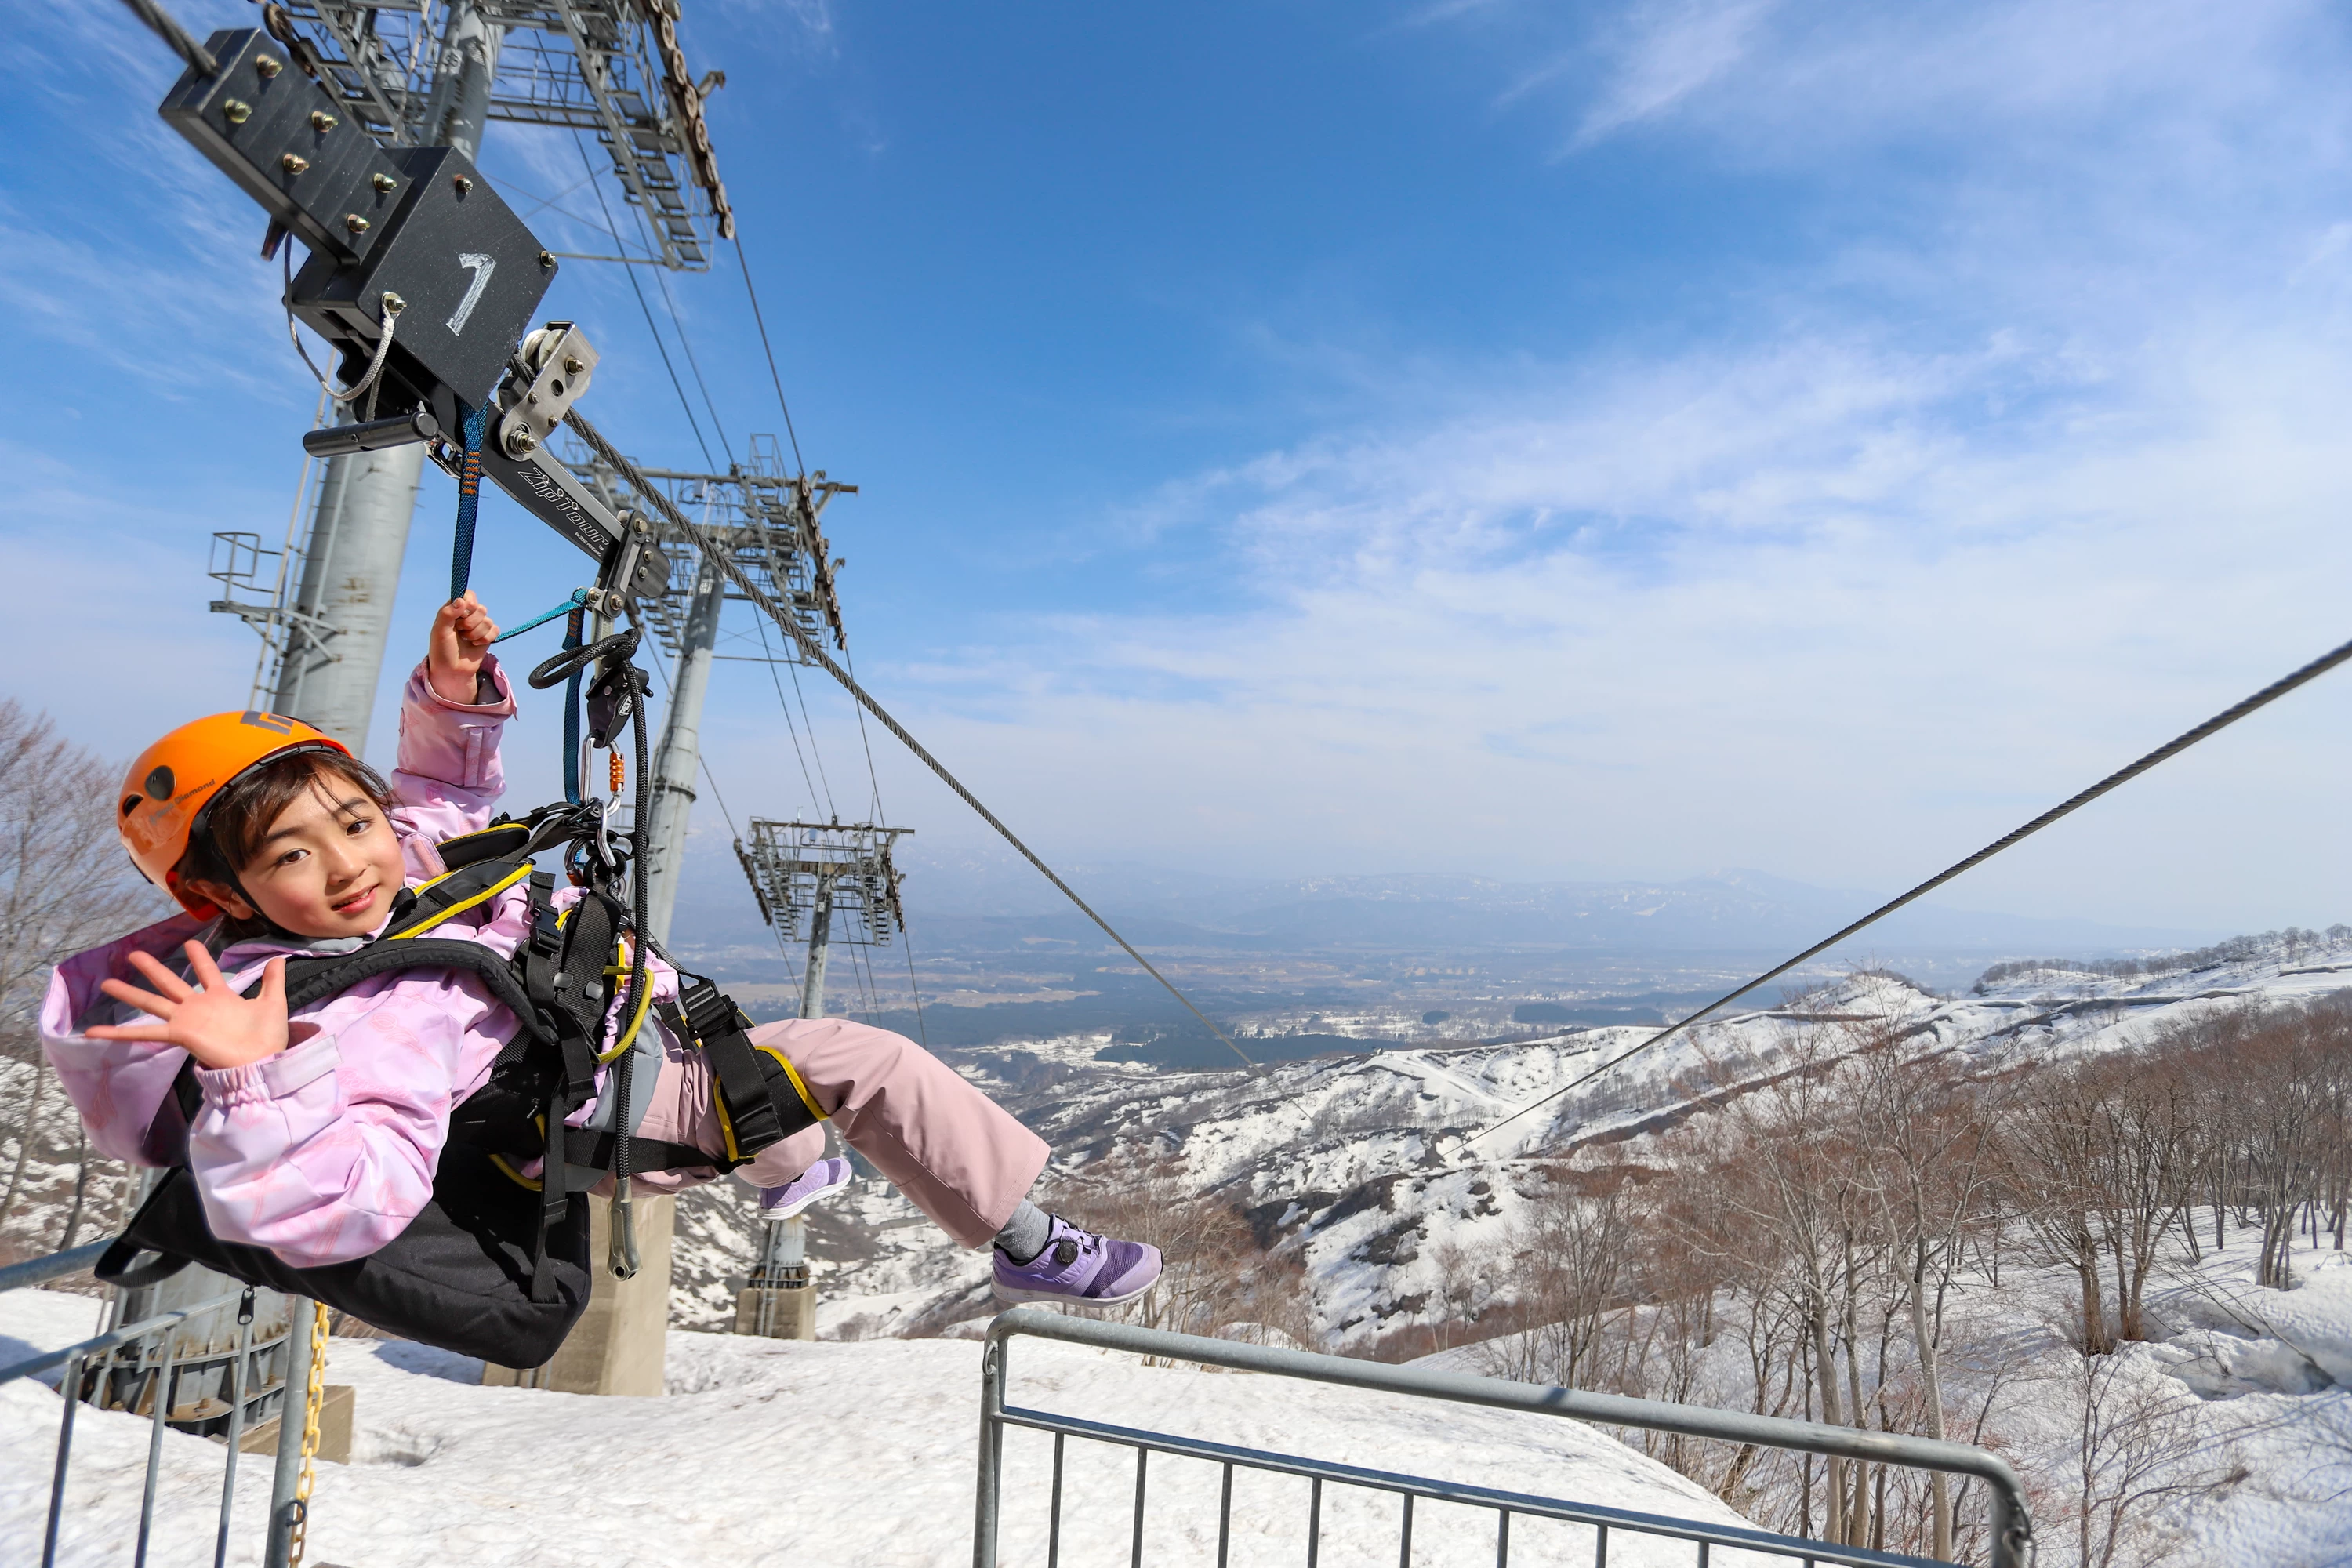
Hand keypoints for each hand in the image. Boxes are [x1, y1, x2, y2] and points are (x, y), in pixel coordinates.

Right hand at [88, 943, 290, 1070]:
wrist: (262, 1061)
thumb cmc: (268, 1036)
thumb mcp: (273, 1002)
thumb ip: (273, 980)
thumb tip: (280, 956)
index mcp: (221, 998)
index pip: (207, 972)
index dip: (199, 958)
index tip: (189, 943)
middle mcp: (199, 1007)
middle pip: (171, 983)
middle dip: (153, 969)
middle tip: (134, 954)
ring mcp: (186, 1020)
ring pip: (153, 1002)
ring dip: (131, 993)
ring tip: (108, 982)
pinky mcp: (178, 1034)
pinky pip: (145, 1033)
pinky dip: (119, 1034)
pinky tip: (96, 1031)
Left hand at [428, 591, 500, 703]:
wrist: (452, 671)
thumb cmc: (442, 650)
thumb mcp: (439, 631)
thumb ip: (447, 613)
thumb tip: (461, 600)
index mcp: (454, 610)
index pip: (467, 595)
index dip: (469, 603)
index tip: (462, 613)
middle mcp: (466, 615)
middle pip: (480, 608)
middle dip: (471, 622)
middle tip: (460, 631)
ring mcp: (478, 625)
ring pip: (488, 620)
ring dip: (476, 633)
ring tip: (466, 640)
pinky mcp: (487, 636)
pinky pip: (495, 630)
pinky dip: (486, 638)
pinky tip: (475, 644)